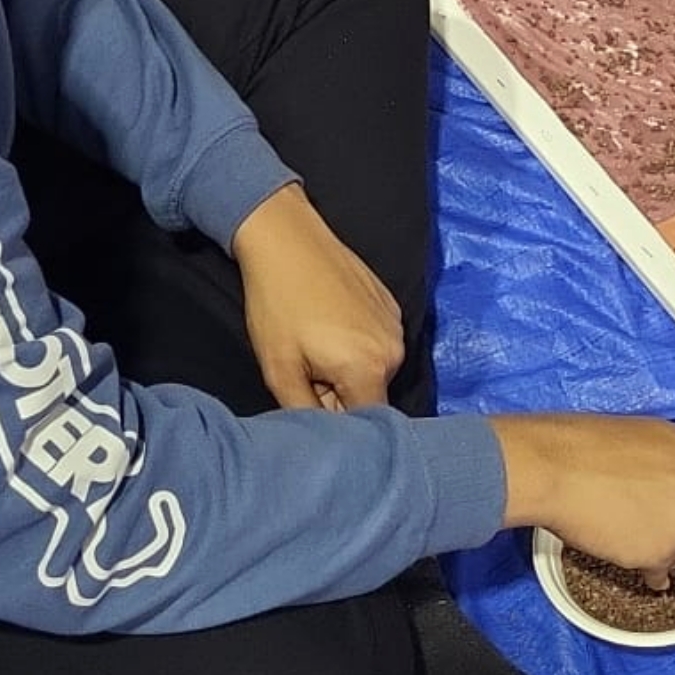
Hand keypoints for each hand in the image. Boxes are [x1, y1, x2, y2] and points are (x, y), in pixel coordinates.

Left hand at [233, 186, 403, 410]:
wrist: (286, 238)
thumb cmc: (277, 304)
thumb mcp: (280, 369)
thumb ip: (306, 413)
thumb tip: (324, 436)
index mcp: (369, 369)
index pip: (366, 422)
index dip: (337, 423)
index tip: (311, 406)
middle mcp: (394, 349)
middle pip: (371, 395)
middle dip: (339, 394)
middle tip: (305, 370)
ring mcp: (396, 324)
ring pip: (374, 369)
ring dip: (347, 369)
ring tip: (315, 343)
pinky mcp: (391, 304)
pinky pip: (377, 342)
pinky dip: (355, 344)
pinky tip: (328, 322)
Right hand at [491, 412, 674, 582]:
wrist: (555, 468)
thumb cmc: (587, 445)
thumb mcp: (647, 432)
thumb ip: (673, 456)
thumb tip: (671, 477)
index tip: (673, 497)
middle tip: (645, 515)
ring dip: (663, 546)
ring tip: (629, 534)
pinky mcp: (663, 554)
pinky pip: (660, 571)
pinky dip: (647, 570)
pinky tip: (631, 558)